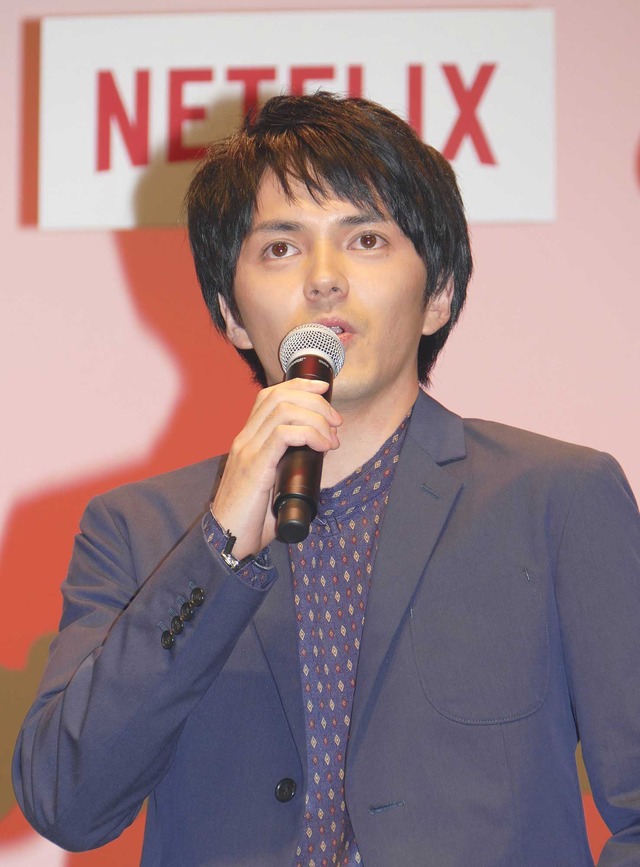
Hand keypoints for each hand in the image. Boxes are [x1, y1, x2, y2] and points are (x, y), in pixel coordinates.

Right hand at [211, 378, 341, 558]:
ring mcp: (247, 450)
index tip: (324, 390)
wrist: (226, 541)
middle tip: (336, 422)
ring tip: (332, 438)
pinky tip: (323, 446)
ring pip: (284, 410)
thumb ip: (287, 464)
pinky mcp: (254, 466)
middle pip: (280, 395)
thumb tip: (318, 452)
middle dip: (315, 400)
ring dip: (317, 418)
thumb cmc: (251, 518)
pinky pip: (284, 434)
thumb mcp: (271, 483)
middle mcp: (244, 438)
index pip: (270, 395)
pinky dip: (310, 434)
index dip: (299, 385)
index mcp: (247, 439)